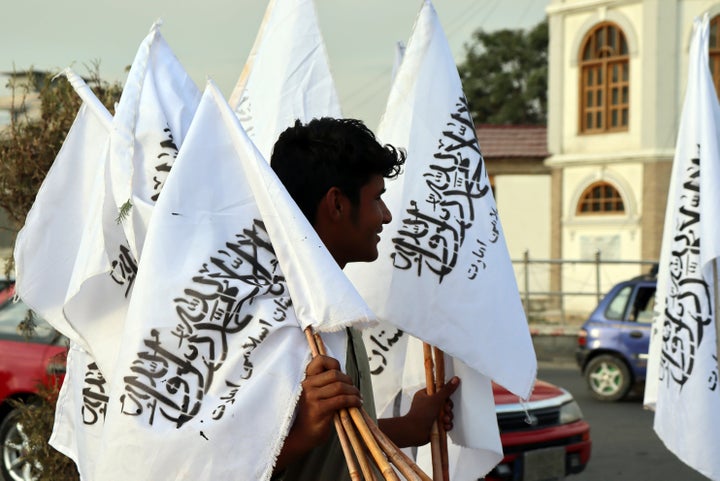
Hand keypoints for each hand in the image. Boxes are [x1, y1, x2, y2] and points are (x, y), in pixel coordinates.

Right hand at [274, 355, 361, 470]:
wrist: (302, 436)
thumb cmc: (312, 415)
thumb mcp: (315, 395)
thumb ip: (326, 384)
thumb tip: (347, 378)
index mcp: (306, 379)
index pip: (320, 360)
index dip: (333, 363)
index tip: (342, 373)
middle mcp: (307, 385)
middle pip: (335, 374)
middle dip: (349, 381)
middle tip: (354, 390)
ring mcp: (312, 397)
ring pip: (339, 386)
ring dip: (353, 392)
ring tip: (357, 398)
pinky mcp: (318, 409)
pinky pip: (341, 400)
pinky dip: (353, 401)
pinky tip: (357, 404)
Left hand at [406, 376, 459, 442]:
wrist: (414, 432)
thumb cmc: (421, 414)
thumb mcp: (436, 399)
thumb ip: (446, 390)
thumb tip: (455, 379)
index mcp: (424, 395)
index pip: (438, 390)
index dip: (445, 394)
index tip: (447, 397)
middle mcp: (427, 404)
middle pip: (444, 402)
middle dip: (447, 408)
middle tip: (446, 410)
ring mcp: (431, 415)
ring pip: (446, 413)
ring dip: (448, 417)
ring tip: (444, 420)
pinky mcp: (435, 425)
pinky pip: (445, 423)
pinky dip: (447, 425)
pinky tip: (445, 426)